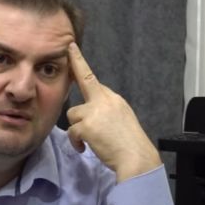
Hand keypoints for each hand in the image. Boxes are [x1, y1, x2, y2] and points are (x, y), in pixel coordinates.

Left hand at [66, 42, 161, 182]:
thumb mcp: (123, 118)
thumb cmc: (130, 143)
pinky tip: (84, 148)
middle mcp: (104, 100)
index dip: (80, 62)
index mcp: (114, 99)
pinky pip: (72, 132)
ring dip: (77, 128)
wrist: (136, 157)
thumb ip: (107, 109)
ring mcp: (94, 112)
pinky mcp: (86, 126)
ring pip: (73, 114)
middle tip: (68, 50)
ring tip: (88, 140)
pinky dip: (76, 142)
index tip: (71, 47)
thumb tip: (92, 109)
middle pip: (83, 84)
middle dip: (75, 66)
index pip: (93, 78)